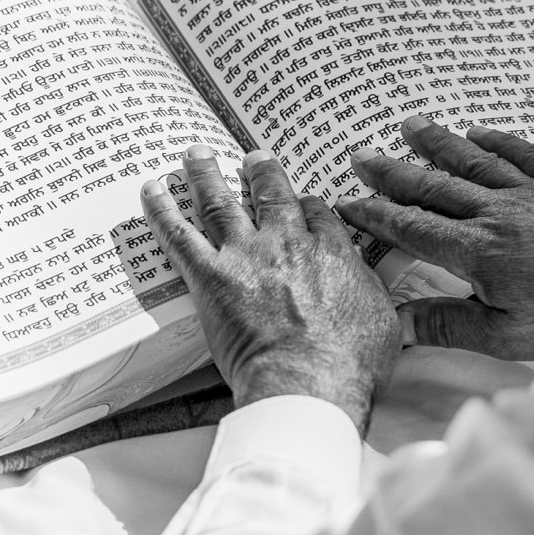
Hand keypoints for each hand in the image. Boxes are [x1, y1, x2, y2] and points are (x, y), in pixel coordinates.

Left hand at [142, 146, 399, 429]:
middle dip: (260, 172)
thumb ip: (371, 294)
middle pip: (271, 194)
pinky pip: (179, 234)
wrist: (309, 380)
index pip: (316, 214)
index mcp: (331, 251)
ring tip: (195, 154)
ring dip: (206, 173)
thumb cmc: (351, 363)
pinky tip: (151, 189)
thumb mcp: (382, 321)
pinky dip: (162, 209)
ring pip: (220, 202)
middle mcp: (287, 242)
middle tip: (252, 158)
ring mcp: (246, 254)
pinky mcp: (211, 276)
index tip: (302, 202)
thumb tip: (370, 288)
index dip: (306, 205)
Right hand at [336, 117, 533, 359]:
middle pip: (434, 187)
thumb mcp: (509, 335)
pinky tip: (478, 129)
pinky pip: (522, 153)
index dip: (376, 217)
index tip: (347, 205)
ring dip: (437, 143)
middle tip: (360, 157)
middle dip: (393, 172)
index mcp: (480, 252)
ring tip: (407, 125)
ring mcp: (533, 193)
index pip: (414, 229)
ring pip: (473, 160)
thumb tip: (398, 323)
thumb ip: (450, 325)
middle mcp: (500, 213)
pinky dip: (497, 139)